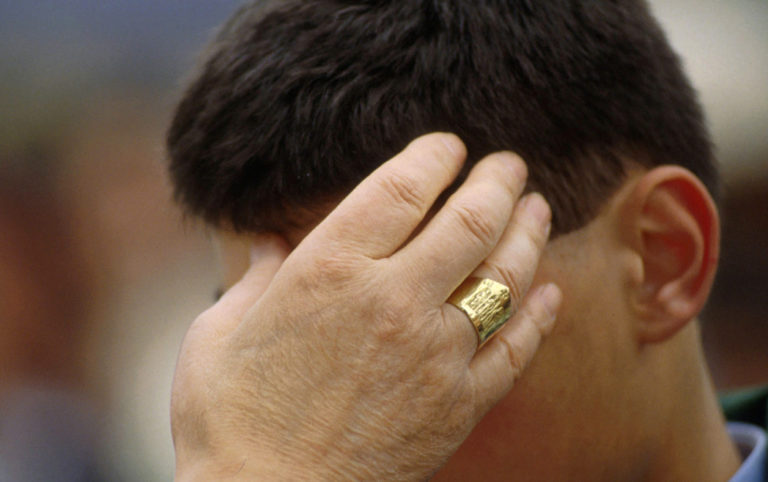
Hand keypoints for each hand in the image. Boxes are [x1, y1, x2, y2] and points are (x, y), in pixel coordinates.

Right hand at [171, 133, 560, 480]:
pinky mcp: (458, 405)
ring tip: (537, 206)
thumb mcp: (218, 333)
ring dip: (527, 233)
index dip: (433, 155)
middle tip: (509, 163)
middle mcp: (392, 301)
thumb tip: (268, 244)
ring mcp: (435, 354)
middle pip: (469, 220)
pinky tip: (550, 290)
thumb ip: (254, 279)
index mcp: (328, 271)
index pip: (401, 188)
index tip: (448, 145)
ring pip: (504, 276)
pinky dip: (539, 315)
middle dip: (496, 180)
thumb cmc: (227, 421)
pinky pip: (516, 349)